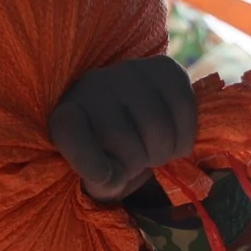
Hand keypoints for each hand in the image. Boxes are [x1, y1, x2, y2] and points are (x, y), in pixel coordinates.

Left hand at [48, 55, 197, 199]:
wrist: (136, 120)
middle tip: (139, 163)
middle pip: (124, 140)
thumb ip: (101, 182)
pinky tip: (175, 142)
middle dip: (138, 165)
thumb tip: (110, 175)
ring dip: (163, 154)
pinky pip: (183, 109)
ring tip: (155, 153)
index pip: (69, 132)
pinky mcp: (164, 67)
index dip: (86, 159)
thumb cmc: (112, 155)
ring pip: (157, 127)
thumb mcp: (99, 178)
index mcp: (65, 116)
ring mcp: (127, 71)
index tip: (103, 177)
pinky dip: (185, 138)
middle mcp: (92, 85)